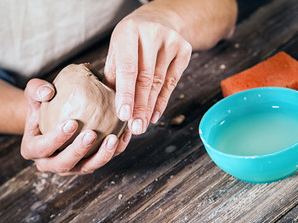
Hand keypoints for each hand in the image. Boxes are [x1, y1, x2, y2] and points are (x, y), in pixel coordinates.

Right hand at [20, 79, 131, 174]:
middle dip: (79, 150)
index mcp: (33, 149)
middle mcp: (50, 163)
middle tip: (92, 134)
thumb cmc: (44, 106)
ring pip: (88, 167)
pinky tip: (125, 134)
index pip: (42, 147)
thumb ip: (36, 90)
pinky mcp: (89, 164)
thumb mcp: (35, 96)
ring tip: (113, 138)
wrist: (57, 118)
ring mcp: (71, 167)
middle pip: (64, 163)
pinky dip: (116, 150)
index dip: (56, 138)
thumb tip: (47, 91)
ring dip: (102, 155)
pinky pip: (104, 159)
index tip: (72, 122)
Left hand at [104, 10, 191, 134]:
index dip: (125, 94)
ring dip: (150, 108)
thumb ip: (114, 75)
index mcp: (128, 31)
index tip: (124, 115)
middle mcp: (151, 33)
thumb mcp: (117, 50)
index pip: (127, 68)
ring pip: (159, 83)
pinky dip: (162, 101)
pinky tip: (154, 115)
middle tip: (136, 128)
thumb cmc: (131, 41)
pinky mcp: (184, 49)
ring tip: (142, 125)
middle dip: (140, 106)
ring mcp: (171, 40)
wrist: (157, 20)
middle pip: (146, 78)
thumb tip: (113, 107)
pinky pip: (172, 82)